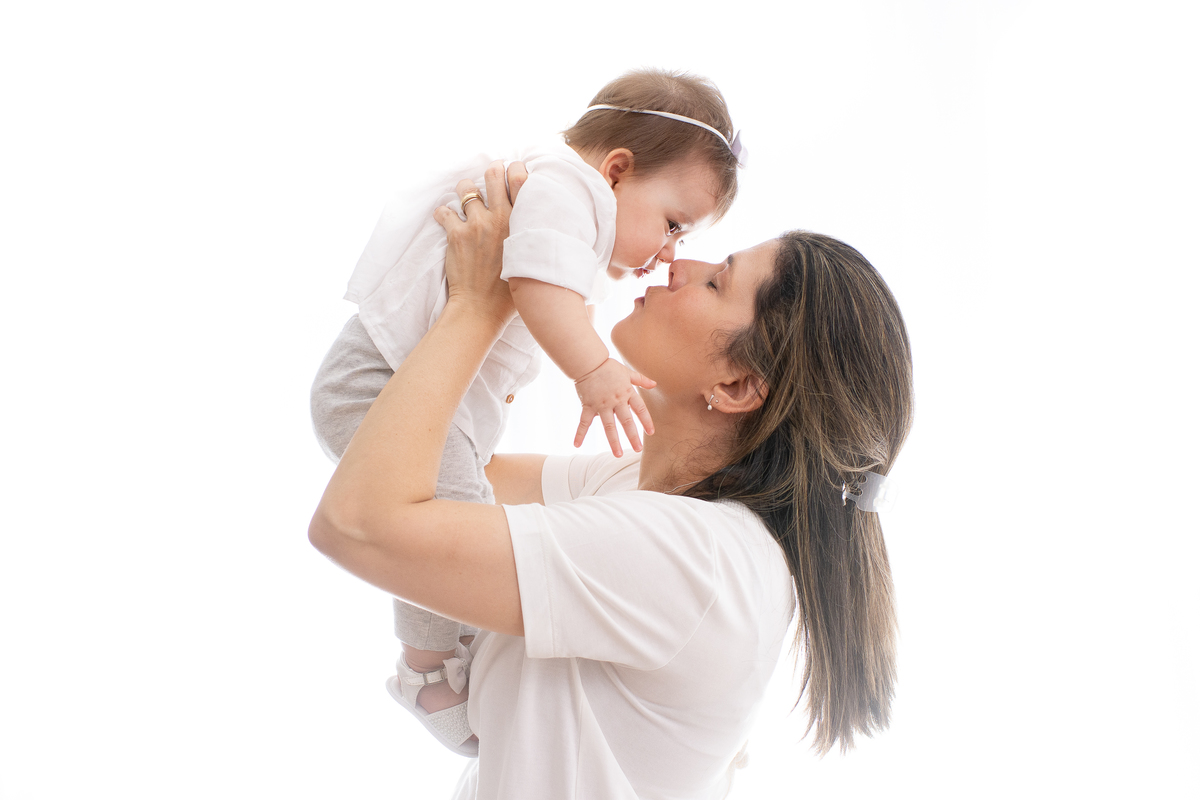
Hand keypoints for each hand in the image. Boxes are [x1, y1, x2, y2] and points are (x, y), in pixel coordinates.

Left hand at [432, 160, 528, 324]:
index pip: (521, 180)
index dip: (515, 169)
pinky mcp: (456, 235)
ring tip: (465, 197)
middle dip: (491, 171)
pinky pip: (444, 211)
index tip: (512, 171)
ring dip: (464, 189)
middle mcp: (500, 218)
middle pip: (493, 175)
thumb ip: (532, 237)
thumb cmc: (511, 291)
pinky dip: (443, 213)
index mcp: (522, 223)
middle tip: (490, 175)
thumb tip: (537, 226)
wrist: (483, 309)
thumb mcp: (532, 259)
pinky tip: (446, 219)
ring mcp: (477, 225)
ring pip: (465, 188)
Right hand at [574, 358, 655, 456]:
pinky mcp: (588, 406)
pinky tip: (577, 444)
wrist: (589, 362)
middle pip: (626, 421)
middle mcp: (616, 401)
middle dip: (633, 436)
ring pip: (608, 426)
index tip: (651, 432)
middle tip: (638, 449)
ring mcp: (601, 405)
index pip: (640, 409)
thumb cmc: (608, 367)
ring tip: (617, 454)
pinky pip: (584, 422)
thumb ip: (641, 380)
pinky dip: (579, 433)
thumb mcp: (628, 372)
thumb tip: (654, 384)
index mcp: (627, 393)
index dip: (646, 421)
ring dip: (613, 441)